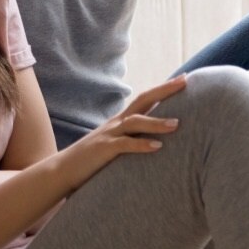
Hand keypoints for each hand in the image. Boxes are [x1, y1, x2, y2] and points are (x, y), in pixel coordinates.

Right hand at [54, 75, 186, 192]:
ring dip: (156, 122)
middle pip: (143, 100)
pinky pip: (125, 145)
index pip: (146, 98)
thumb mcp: (115, 144)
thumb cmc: (93, 159)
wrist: (63, 170)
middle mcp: (117, 123)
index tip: (185, 78)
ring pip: (135, 122)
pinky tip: (157, 147)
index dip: (164, 88)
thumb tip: (156, 138)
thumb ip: (132, 138)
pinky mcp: (104, 150)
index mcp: (121, 120)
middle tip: (185, 82)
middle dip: (164, 90)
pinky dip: (141, 145)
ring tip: (176, 124)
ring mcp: (109, 134)